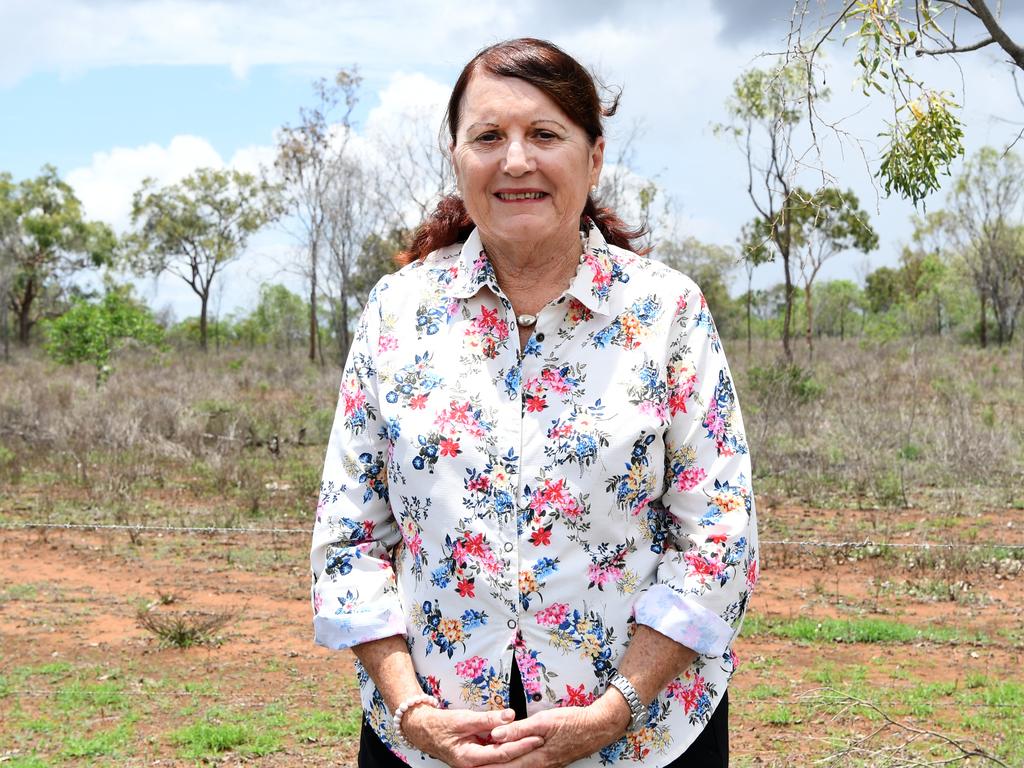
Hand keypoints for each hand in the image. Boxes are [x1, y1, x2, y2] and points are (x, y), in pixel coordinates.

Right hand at [402, 706, 544, 767]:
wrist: (423, 729)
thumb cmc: (440, 725)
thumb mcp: (463, 719)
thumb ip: (487, 718)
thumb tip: (509, 716)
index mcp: (470, 760)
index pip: (503, 754)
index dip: (521, 745)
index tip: (536, 737)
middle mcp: (475, 765)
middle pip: (505, 759)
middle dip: (524, 750)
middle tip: (542, 740)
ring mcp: (476, 762)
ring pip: (501, 758)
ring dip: (517, 749)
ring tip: (535, 740)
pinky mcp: (477, 756)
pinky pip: (495, 753)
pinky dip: (506, 747)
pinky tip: (519, 741)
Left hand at [478, 693, 630, 767]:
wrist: (598, 727)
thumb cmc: (573, 722)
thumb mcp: (545, 720)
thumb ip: (519, 729)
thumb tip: (496, 735)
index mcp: (536, 758)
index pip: (504, 767)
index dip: (486, 767)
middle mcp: (540, 766)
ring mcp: (547, 765)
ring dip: (503, 767)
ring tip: (489, 765)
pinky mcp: (552, 761)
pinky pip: (529, 766)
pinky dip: (516, 764)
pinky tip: (513, 760)